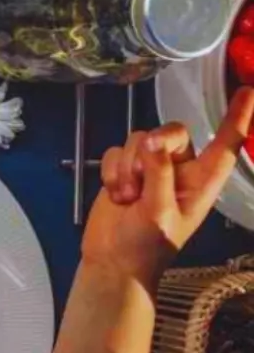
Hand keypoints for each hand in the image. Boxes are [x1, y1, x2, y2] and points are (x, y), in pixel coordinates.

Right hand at [85, 88, 252, 283]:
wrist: (113, 261)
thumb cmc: (146, 245)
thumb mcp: (158, 213)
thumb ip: (159, 175)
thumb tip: (151, 142)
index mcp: (201, 182)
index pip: (224, 145)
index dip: (237, 118)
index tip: (246, 91)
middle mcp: (179, 170)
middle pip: (171, 132)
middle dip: (151, 149)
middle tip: (139, 177)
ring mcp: (150, 168)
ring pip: (139, 140)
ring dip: (127, 168)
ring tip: (127, 197)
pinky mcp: (124, 169)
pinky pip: (116, 150)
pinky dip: (112, 171)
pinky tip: (116, 195)